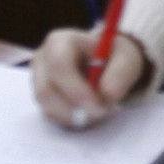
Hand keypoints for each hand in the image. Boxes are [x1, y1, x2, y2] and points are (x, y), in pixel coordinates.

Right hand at [32, 23, 150, 128]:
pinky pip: (52, 117)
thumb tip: (106, 95)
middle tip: (102, 114)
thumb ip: (120, 74)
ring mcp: (38, 81)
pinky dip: (73, 122)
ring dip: (76, 117)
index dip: (75, 89)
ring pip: (48, 108)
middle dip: (75, 109)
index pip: (59, 65)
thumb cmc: (112, 56)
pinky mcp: (42, 99)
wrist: (105, 63)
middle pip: (46, 91)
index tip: (96, 106)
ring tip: (102, 112)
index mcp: (60, 41)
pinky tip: (91, 114)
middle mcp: (42, 60)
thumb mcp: (125, 58)